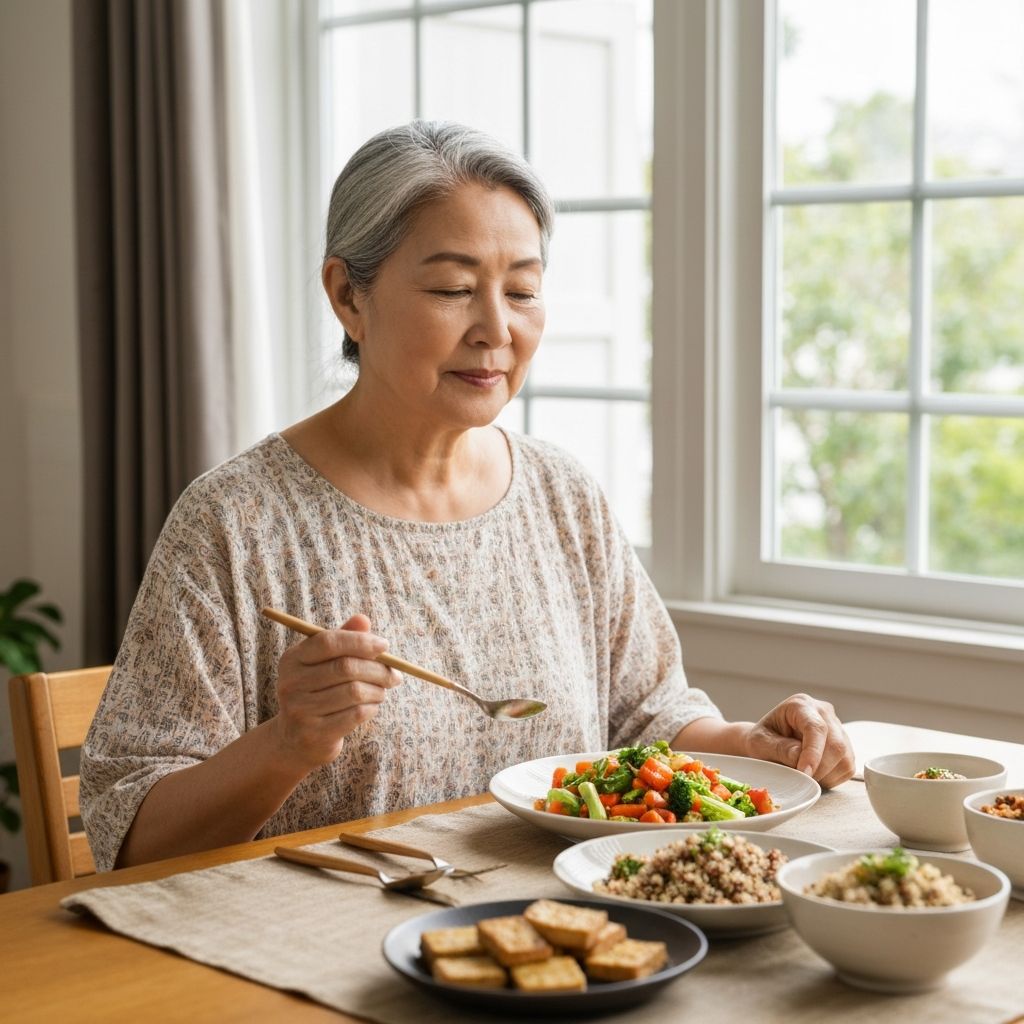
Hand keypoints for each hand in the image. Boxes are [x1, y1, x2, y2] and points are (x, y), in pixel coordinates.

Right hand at [270, 614, 401, 770]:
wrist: (297, 739)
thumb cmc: (318, 691)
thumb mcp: (325, 663)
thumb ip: (343, 639)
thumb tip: (363, 619)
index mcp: (292, 659)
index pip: (328, 641)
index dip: (360, 641)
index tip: (385, 646)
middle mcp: (290, 683)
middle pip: (346, 667)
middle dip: (378, 669)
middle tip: (394, 674)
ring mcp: (300, 710)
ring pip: (354, 691)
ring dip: (377, 690)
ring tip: (381, 691)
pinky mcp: (314, 734)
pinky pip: (356, 714)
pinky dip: (371, 708)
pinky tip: (370, 706)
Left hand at [744, 693, 854, 788]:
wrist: (768, 741)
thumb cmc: (763, 739)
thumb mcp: (760, 742)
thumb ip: (779, 748)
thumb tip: (800, 757)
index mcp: (800, 705)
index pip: (816, 728)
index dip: (813, 753)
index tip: (804, 773)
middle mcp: (823, 712)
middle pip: (836, 745)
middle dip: (818, 769)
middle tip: (800, 779)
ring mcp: (837, 728)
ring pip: (844, 758)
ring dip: (825, 775)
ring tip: (803, 775)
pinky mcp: (845, 746)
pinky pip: (847, 767)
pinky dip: (831, 778)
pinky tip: (814, 774)